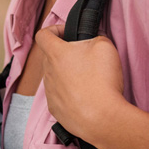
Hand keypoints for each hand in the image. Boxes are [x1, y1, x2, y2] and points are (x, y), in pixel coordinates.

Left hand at [35, 24, 125, 141]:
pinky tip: (86, 96)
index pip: (43, 35)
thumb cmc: (101, 81)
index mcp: (56, 54)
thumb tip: (93, 40)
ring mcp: (50, 92)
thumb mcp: (105, 46)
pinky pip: (60, 95)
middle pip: (51, 57)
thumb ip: (96, 37)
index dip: (55, 30)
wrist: (101, 117)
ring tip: (89, 80)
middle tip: (86, 57)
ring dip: (68, 74)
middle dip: (66, 54)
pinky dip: (70, 93)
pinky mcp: (55, 109)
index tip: (68, 34)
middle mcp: (48, 72)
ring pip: (55, 76)